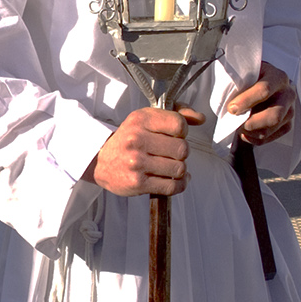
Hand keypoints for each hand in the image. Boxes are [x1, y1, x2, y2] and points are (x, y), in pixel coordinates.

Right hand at [85, 106, 204, 197]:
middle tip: (170, 153)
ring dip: (179, 169)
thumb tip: (200, 118)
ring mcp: (137, 162)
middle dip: (181, 152)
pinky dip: (179, 185)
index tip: (174, 135)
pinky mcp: (138, 183)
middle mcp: (137, 139)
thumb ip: (176, 114)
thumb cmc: (128, 139)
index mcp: (140, 120)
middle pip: (182, 148)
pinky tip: (174, 179)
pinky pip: (172, 186)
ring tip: (169, 166)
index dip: (182, 132)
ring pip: (179, 168)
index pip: (179, 124)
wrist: (100, 161)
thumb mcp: (147, 119)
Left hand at [227, 61, 295, 145]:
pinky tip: (245, 132)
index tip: (232, 108)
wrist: (262, 83)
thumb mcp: (245, 75)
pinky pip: (269, 138)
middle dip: (251, 123)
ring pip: (270, 129)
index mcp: (278, 77)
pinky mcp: (287, 125)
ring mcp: (289, 111)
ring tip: (238, 126)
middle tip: (236, 123)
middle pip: (274, 116)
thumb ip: (239, 86)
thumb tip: (232, 107)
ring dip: (250, 132)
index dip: (246, 101)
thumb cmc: (251, 79)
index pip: (264, 90)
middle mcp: (288, 94)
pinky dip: (253, 138)